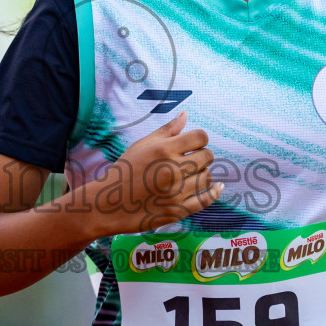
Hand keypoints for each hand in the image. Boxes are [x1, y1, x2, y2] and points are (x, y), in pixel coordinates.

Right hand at [94, 111, 221, 235]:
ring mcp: (176, 191)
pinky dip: (214, 192)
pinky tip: (217, 187)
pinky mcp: (178, 210)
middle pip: (207, 156)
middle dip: (202, 156)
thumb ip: (167, 130)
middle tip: (192, 160)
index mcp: (164, 150)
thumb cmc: (124, 171)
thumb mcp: (142, 145)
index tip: (194, 145)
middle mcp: (173, 169)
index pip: (200, 137)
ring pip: (207, 177)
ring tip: (192, 175)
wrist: (108, 204)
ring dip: (203, 174)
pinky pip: (205, 200)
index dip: (200, 139)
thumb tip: (186, 114)